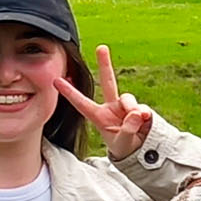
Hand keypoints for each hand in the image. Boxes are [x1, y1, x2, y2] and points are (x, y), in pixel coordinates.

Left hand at [53, 45, 155, 159]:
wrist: (143, 152)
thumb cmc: (125, 148)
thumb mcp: (122, 142)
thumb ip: (128, 129)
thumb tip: (135, 113)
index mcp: (99, 116)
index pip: (82, 103)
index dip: (70, 92)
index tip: (56, 80)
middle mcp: (112, 107)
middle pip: (108, 82)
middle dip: (105, 64)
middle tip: (101, 47)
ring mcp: (127, 107)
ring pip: (127, 97)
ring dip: (130, 107)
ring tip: (136, 120)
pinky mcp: (141, 109)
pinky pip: (142, 107)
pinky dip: (143, 114)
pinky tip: (144, 121)